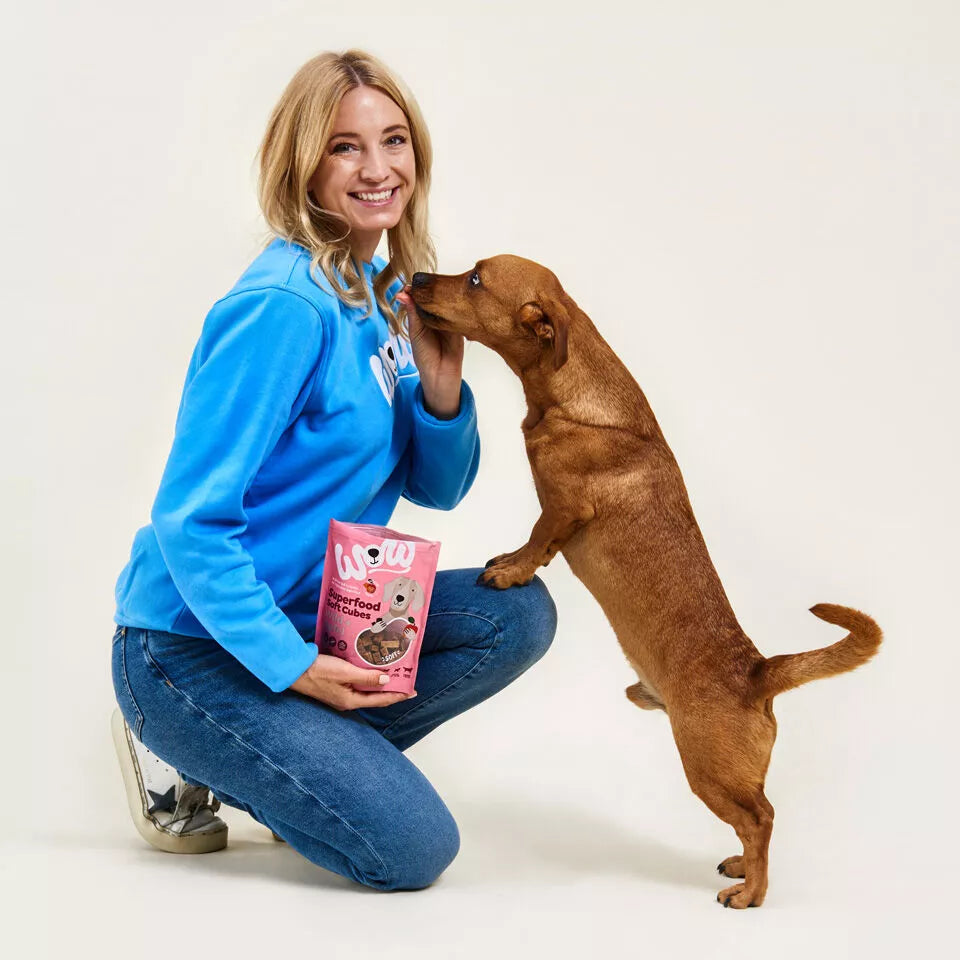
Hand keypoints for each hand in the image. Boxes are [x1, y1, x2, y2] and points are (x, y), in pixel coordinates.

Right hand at [288, 654, 415, 710]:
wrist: (295, 669)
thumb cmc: (319, 671)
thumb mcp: (345, 672)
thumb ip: (366, 677)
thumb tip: (386, 680)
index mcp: (351, 701)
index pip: (381, 700)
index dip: (398, 695)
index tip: (413, 691)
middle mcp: (348, 701)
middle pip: (375, 697)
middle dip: (391, 690)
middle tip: (406, 681)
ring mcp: (341, 695)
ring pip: (367, 691)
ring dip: (380, 684)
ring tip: (393, 675)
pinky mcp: (335, 687)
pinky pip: (358, 685)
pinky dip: (368, 679)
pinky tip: (372, 671)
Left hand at [396, 286, 463, 418]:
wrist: (440, 374)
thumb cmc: (425, 356)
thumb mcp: (416, 332)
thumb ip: (412, 312)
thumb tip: (403, 293)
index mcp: (422, 315)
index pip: (420, 296)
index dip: (416, 288)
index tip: (412, 284)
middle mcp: (435, 314)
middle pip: (434, 295)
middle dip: (430, 289)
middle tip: (425, 284)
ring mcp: (449, 318)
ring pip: (446, 301)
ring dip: (442, 295)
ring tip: (436, 290)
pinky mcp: (460, 323)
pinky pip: (458, 310)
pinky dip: (454, 305)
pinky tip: (450, 300)